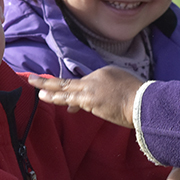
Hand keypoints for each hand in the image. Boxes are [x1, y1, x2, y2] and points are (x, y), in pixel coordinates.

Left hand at [27, 67, 141, 127]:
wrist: (144, 103)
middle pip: (71, 82)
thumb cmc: (141, 100)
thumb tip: (97, 106)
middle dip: (52, 83)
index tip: (73, 103)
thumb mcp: (125, 90)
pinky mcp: (89, 100)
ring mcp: (92, 88)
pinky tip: (44, 96)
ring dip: (48, 89)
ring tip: (35, 88)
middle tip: (36, 80)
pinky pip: (68, 99)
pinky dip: (55, 98)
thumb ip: (109, 95)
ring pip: (65, 90)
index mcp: (106, 73)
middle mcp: (97, 77)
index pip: (86, 84)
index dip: (76, 93)